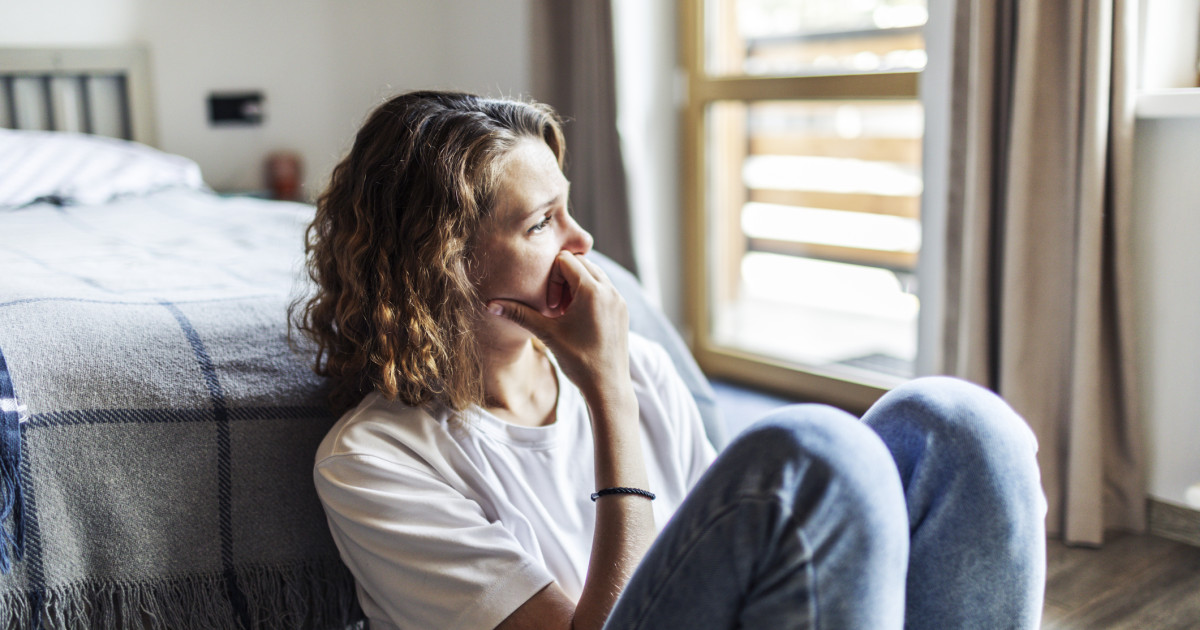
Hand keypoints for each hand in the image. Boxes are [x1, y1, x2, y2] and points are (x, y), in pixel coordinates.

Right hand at [487, 252, 629, 401]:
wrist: (608, 387)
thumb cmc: (577, 361)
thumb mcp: (546, 334)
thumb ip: (519, 314)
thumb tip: (489, 305)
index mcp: (592, 290)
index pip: (565, 259)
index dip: (550, 277)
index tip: (549, 305)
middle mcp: (609, 290)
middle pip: (580, 263)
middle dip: (563, 279)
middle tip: (555, 307)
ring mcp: (618, 299)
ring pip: (593, 274)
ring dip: (576, 286)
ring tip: (565, 313)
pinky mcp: (622, 309)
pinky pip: (604, 288)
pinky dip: (589, 294)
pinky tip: (578, 319)